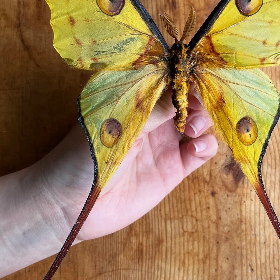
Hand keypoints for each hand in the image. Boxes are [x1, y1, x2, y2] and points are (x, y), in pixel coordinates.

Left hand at [31, 88, 217, 243]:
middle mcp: (152, 117)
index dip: (182, 75)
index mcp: (134, 98)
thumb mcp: (119, 125)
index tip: (192, 76)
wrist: (73, 204)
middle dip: (196, 97)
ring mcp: (164, 142)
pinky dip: (206, 145)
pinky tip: (195, 148)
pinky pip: (200, 151)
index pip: (166, 77)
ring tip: (192, 130)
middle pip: (187, 98)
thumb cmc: (84, 156)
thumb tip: (183, 87)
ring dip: (203, 119)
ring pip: (198, 121)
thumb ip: (153, 108)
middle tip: (192, 108)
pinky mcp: (173, 169)